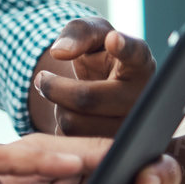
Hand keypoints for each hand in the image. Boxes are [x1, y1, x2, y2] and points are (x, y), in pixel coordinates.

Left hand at [34, 18, 154, 136]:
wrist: (105, 86)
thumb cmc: (101, 55)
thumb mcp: (92, 34)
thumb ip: (78, 33)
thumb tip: (59, 52)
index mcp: (140, 63)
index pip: (134, 55)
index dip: (124, 48)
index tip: (113, 39)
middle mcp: (143, 97)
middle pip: (86, 98)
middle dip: (53, 87)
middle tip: (41, 78)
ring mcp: (133, 129)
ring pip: (75, 124)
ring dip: (58, 108)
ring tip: (61, 96)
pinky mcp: (117, 150)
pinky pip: (73, 146)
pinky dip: (62, 128)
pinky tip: (70, 116)